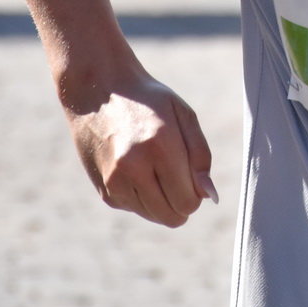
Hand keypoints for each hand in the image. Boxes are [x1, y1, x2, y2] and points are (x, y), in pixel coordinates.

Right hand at [66, 69, 215, 227]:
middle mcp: (133, 167)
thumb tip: (210, 196)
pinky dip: (142, 196)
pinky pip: (134, 209)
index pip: (188, 200)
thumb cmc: (148, 101)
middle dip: (182, 203)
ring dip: (162, 201)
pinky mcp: (103, 191)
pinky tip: (136, 168)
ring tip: (155, 167)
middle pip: (171, 216)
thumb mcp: (183, 115)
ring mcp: (114, 181)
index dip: (197, 194)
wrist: (98, 90)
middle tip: (178, 177)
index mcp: (160, 146)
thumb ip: (201, 156)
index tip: (193, 177)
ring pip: (153, 216)